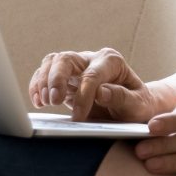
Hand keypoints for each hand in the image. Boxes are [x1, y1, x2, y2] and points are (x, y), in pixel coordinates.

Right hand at [28, 47, 168, 122]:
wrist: (133, 107)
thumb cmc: (138, 105)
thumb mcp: (137, 105)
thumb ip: (122, 97)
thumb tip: (100, 92)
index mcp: (112, 61)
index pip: (92, 75)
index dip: (83, 95)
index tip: (79, 117)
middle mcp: (92, 59)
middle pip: (65, 59)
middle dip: (56, 79)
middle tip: (53, 101)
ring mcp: (77, 67)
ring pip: (52, 62)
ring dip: (43, 81)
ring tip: (44, 102)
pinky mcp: (65, 78)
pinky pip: (45, 73)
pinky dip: (38, 85)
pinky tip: (38, 100)